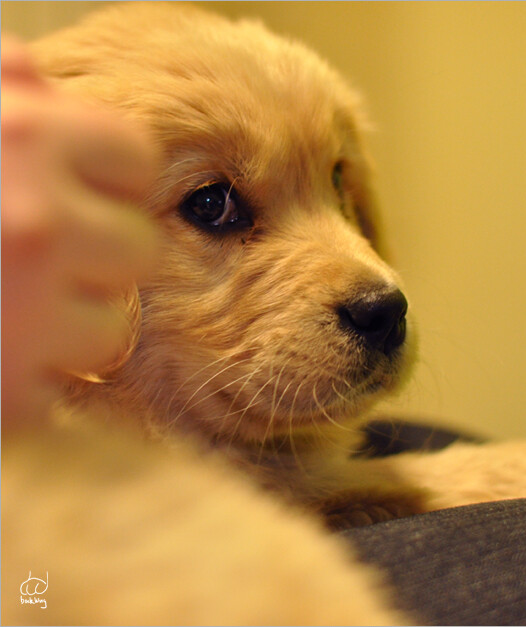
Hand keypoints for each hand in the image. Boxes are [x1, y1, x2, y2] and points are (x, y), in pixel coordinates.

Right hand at [1, 37, 159, 426]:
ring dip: (68, 327)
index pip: (134, 158)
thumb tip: (43, 81)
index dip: (109, 180)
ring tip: (4, 314)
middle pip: (140, 249)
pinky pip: (58, 393)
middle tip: (38, 262)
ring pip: (112, 328)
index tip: (81, 193)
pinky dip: (26, 386)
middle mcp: (37, 221)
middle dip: (97, 258)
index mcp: (21, 134)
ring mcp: (24, 313)